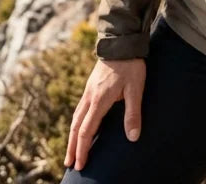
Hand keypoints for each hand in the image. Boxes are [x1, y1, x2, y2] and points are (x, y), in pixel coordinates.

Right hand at [65, 57, 146, 171]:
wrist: (121, 41)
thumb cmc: (130, 65)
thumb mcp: (135, 88)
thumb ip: (133, 113)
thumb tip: (133, 137)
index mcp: (99, 100)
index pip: (87, 130)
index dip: (82, 149)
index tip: (80, 164)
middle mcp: (90, 96)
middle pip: (77, 126)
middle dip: (73, 146)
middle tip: (69, 164)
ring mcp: (89, 90)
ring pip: (76, 117)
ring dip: (73, 135)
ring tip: (72, 150)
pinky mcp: (91, 85)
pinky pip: (80, 108)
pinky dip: (77, 122)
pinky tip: (80, 125)